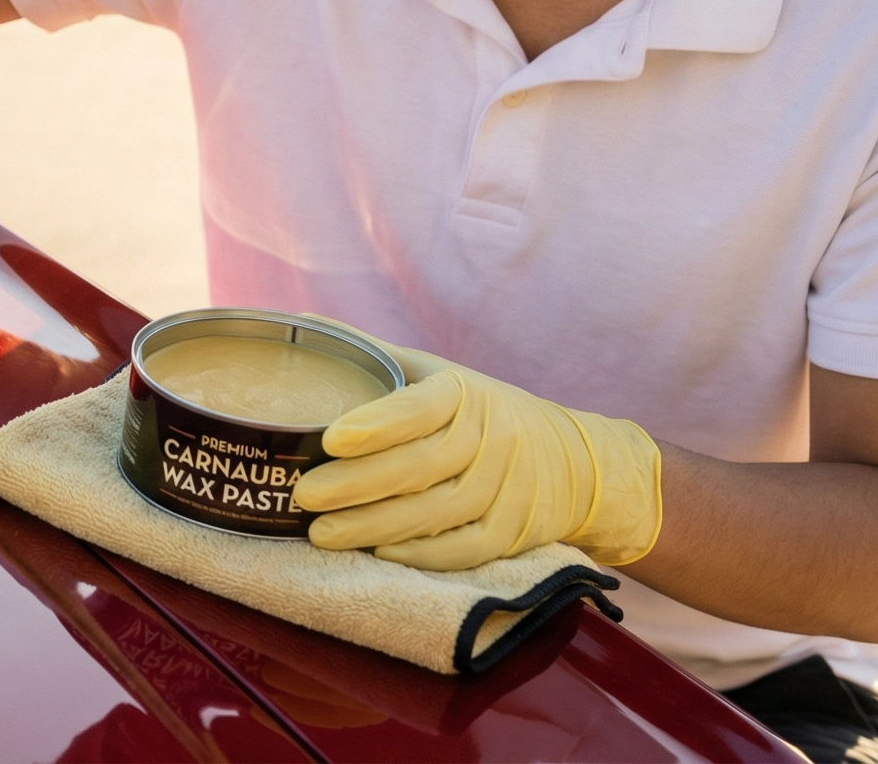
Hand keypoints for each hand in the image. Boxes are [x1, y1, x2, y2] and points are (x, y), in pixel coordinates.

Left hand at [293, 344, 662, 570]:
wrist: (573, 462)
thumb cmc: (484, 412)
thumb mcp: (440, 375)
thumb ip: (377, 356)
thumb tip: (304, 322)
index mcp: (466, 393)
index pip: (420, 408)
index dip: (377, 424)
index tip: (331, 438)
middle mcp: (491, 440)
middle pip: (420, 467)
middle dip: (357, 485)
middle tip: (305, 495)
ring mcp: (505, 490)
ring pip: (436, 513)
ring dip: (375, 526)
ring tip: (322, 534)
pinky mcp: (512, 534)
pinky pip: (462, 550)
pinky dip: (419, 554)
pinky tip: (377, 552)